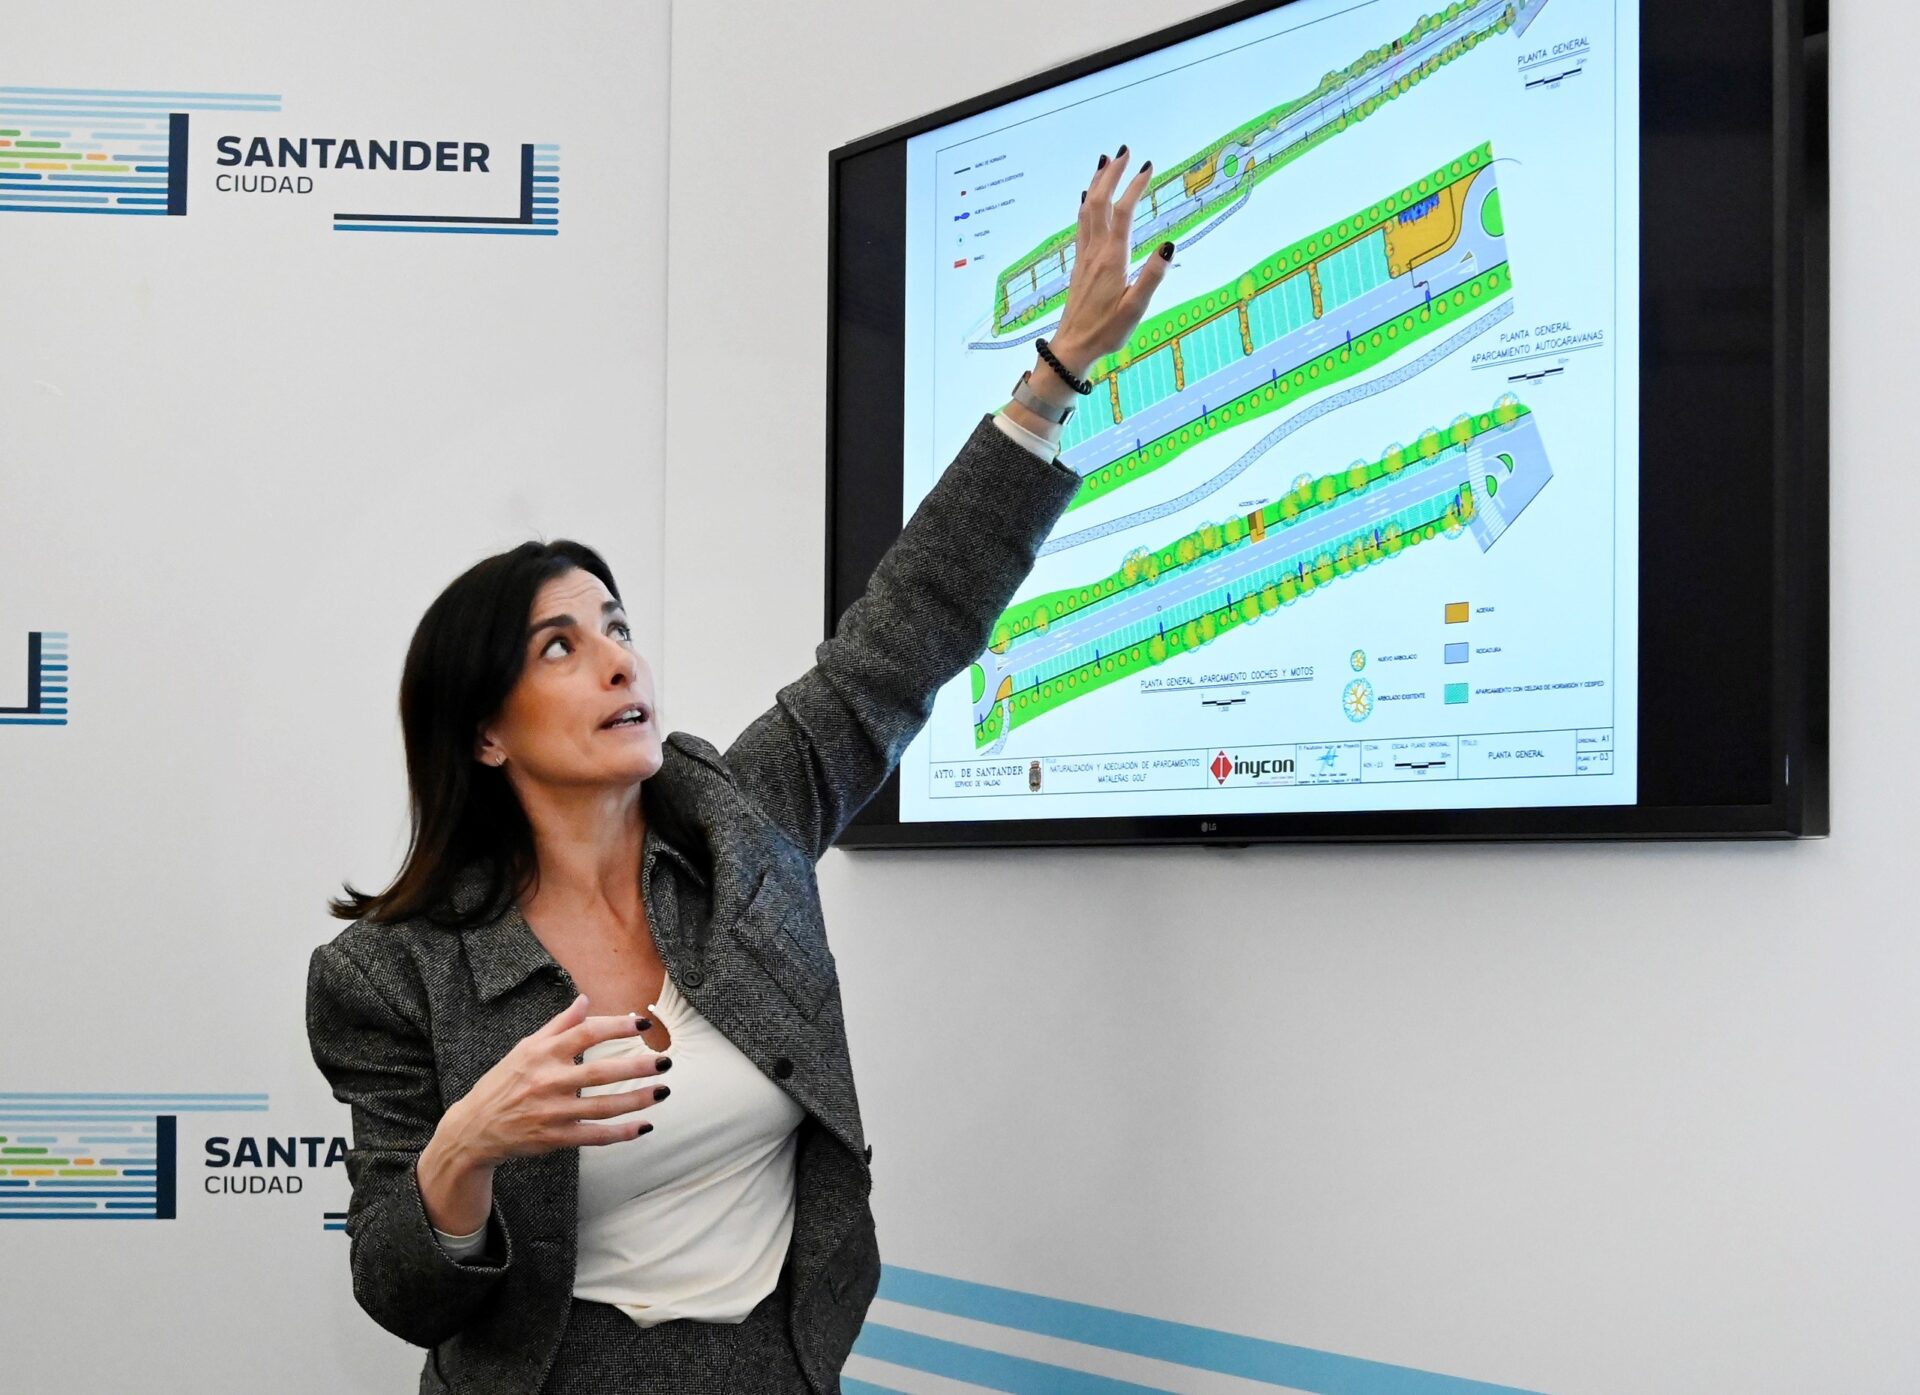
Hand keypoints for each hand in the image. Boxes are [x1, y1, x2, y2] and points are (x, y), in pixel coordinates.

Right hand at [448, 994, 672, 1165]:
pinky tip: (644, 1126)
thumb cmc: (502, 1083)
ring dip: (636, 1100)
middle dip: (636, 1066)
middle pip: (599, 1072)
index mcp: (541, 1053)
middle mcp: (547, 1081)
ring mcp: (551, 1112)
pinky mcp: (554, 1138)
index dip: (616, 1027)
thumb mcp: (525, 1048)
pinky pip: (594, 1136)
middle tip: (665, 1061)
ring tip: (663, 1090)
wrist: (473, 1128)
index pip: (585, 1034)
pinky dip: (620, 1133)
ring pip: (602, 1107)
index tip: (642, 1022)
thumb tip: (585, 999)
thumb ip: (558, 1025)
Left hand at [1039, 146, 1174, 389]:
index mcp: (1112, 260)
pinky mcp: (1078, 265)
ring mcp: (1084, 257)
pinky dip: (1086, 204)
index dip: (1134, 187)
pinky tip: (1086, 198)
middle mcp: (1095, 252)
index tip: (1148, 166)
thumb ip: (1153, 277)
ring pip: (1086, 210)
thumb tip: (1169, 244)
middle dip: (1112, 175)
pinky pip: (1081, 225)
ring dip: (1097, 184)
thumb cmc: (1106, 332)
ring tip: (1106, 162)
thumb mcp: (1136, 309)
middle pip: (1100, 203)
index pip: (1124, 213)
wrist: (1072, 348)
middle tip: (1124, 151)